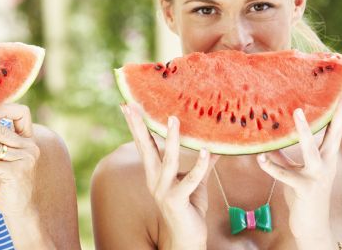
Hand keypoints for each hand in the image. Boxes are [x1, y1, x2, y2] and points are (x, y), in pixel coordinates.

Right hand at [122, 103, 217, 249]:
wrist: (187, 240)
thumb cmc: (189, 210)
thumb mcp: (195, 183)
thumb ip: (202, 165)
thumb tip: (213, 146)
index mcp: (155, 173)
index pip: (144, 144)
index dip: (136, 125)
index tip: (128, 106)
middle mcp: (155, 179)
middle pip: (145, 148)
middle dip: (139, 126)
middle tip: (132, 106)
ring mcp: (164, 190)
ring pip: (168, 161)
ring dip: (172, 139)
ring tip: (173, 119)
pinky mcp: (177, 201)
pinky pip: (190, 180)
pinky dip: (200, 166)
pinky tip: (206, 152)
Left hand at [257, 86, 341, 246]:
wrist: (310, 224)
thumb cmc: (303, 191)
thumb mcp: (296, 168)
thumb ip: (285, 153)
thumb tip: (270, 137)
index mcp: (326, 155)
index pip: (335, 127)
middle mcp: (326, 163)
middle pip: (335, 133)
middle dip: (339, 113)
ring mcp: (317, 176)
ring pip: (310, 150)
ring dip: (303, 132)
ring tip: (297, 112)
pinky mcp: (304, 188)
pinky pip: (285, 174)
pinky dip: (271, 166)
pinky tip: (260, 157)